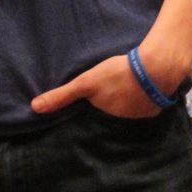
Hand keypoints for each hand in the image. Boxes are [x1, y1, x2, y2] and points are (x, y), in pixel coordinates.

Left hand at [30, 44, 181, 117]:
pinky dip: (144, 97)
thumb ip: (62, 96)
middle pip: (115, 112)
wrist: (155, 69)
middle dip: (113, 104)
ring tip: (127, 86)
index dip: (97, 108)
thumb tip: (34, 108)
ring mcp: (142, 115)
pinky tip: (143, 87)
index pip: (98, 116)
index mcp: (107, 116)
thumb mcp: (86, 82)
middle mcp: (124, 121)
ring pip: (131, 109)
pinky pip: (146, 104)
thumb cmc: (117, 75)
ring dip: (129, 100)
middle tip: (113, 89)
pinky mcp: (157, 107)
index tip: (97, 100)